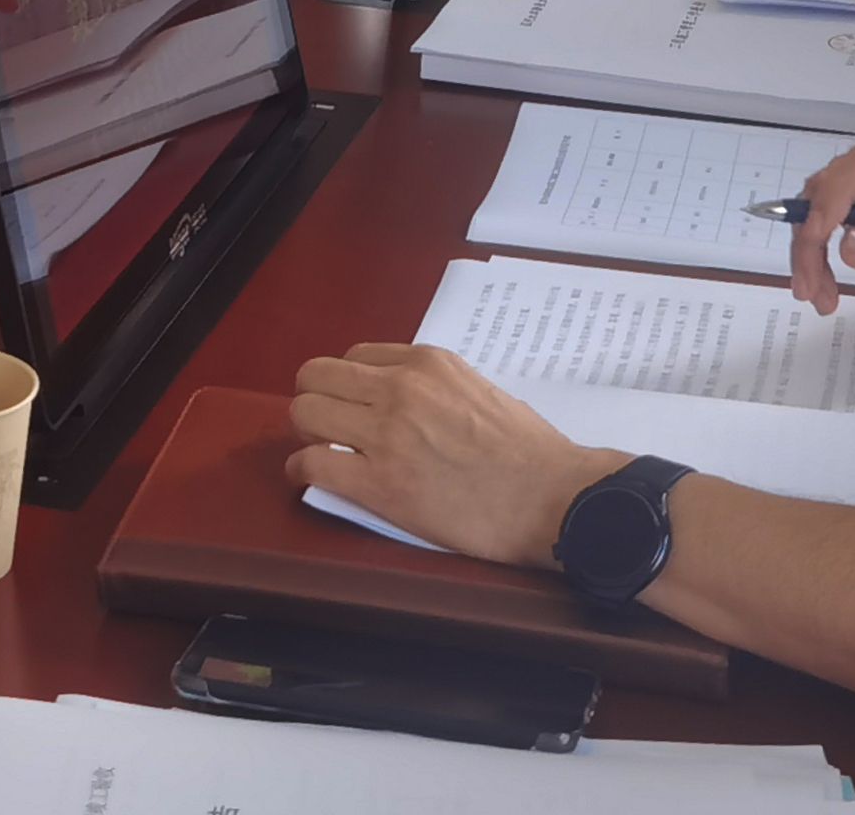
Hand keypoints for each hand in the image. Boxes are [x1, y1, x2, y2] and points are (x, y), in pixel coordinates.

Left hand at [286, 344, 612, 566]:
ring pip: (305, 413)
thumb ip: (435, 387)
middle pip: (317, 377)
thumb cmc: (528, 451)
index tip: (351, 405)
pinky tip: (311, 477)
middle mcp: (400, 389)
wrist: (551, 496)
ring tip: (320, 450)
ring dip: (306, 432)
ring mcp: (387, 435)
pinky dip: (303, 469)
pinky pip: (313, 463)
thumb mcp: (479, 389)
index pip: (354, 358)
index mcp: (427, 363)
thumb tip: (403, 400)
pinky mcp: (380, 484)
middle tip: (326, 426)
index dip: (346, 384)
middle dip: (316, 400)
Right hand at [786, 134, 854, 310]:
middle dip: (812, 238)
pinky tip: (823, 284)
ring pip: (817, 202)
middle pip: (831, 185)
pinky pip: (822, 216)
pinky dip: (816, 251)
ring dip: (809, 250)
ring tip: (819, 296)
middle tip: (809, 289)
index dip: (834, 197)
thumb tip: (847, 244)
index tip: (815, 239)